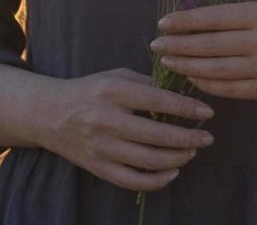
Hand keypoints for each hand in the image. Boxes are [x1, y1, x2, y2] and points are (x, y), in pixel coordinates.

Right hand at [39, 67, 216, 192]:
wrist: (49, 114)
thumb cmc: (90, 91)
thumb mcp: (115, 75)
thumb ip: (147, 83)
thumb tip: (182, 93)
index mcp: (111, 91)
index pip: (157, 101)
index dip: (186, 108)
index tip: (207, 112)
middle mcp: (105, 120)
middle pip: (157, 135)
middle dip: (189, 138)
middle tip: (207, 137)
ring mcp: (101, 147)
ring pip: (149, 161)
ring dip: (178, 158)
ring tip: (191, 151)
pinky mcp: (97, 167)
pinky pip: (133, 181)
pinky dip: (158, 180)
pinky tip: (173, 172)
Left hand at [149, 1, 256, 100]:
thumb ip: (233, 18)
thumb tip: (189, 22)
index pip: (213, 17)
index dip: (185, 21)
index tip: (162, 23)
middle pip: (210, 44)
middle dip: (178, 44)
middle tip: (156, 45)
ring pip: (215, 68)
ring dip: (186, 65)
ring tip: (168, 60)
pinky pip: (228, 88)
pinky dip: (205, 84)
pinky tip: (191, 77)